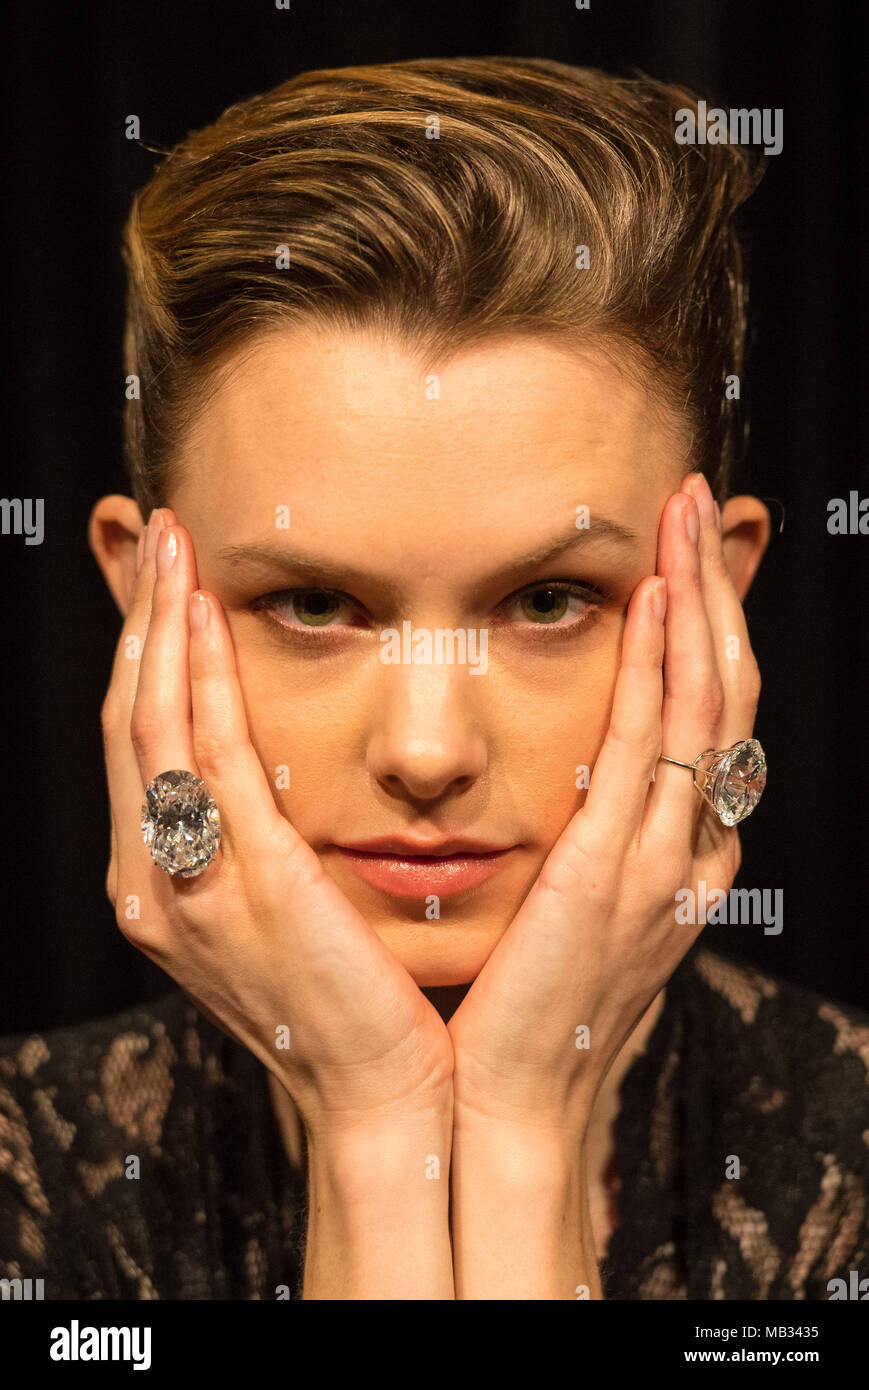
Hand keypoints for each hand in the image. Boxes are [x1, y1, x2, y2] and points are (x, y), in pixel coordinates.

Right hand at [100, 508, 452, 1140]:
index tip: (164, 587)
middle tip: (162, 539)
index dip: (143, 659)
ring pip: (153, 727)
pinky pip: (208, 757)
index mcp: (161, 891)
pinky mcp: (245, 880)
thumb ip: (254, 844)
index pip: (139, 749)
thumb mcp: (281, 915)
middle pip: (128, 725)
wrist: (381, 1096)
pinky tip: (208, 617)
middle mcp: (152, 886)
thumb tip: (264, 774)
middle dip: (140, 624)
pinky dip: (200, 680)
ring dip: (162, 629)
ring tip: (176, 550)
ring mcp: (188, 885)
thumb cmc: (348, 1003)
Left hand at [447, 472, 759, 1135]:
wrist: (509, 1104)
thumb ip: (588, 843)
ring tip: (687, 515)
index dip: (709, 627)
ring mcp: (663, 860)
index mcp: (678, 855)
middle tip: (697, 502)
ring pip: (709, 703)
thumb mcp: (571, 910)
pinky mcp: (614, 872)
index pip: (711, 716)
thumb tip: (571, 785)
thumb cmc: (526, 1008)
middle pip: (728, 691)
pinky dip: (664, 668)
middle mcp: (690, 848)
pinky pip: (653, 748)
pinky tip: (657, 600)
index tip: (685, 552)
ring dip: (702, 600)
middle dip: (718, 589)